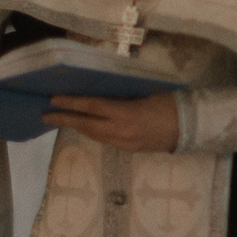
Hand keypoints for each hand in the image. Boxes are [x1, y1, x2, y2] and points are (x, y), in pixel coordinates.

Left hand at [45, 93, 181, 152]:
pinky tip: (87, 125)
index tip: (53, 100)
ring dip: (77, 126)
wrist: (190, 128)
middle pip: (87, 125)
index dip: (71, 104)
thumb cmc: (170, 103)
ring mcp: (125, 143)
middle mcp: (122, 132)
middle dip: (65, 120)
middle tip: (46, 115)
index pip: (92, 108)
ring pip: (94, 135)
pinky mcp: (129, 149)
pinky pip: (105, 139)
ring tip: (62, 119)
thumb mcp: (145, 92)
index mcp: (126, 114)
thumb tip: (101, 87)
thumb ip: (123, 93)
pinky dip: (93, 131)